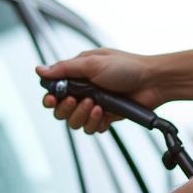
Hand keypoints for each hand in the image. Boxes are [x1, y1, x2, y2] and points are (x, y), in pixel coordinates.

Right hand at [36, 48, 165, 133]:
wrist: (153, 82)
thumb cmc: (126, 67)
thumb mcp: (92, 63)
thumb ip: (64, 69)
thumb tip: (39, 70)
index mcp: (78, 76)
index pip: (54, 91)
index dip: (50, 98)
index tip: (52, 100)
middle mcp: (83, 92)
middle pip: (60, 110)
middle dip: (66, 108)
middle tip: (77, 100)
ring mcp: (94, 106)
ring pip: (74, 122)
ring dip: (81, 115)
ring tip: (95, 105)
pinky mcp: (105, 118)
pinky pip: (91, 128)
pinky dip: (94, 122)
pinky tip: (103, 113)